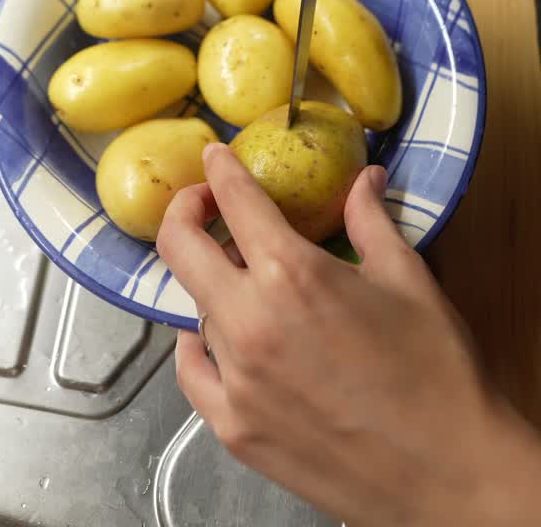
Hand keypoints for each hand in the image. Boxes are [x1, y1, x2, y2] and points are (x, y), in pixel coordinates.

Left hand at [157, 145, 540, 526]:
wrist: (451, 473)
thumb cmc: (437, 372)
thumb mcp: (408, 279)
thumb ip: (371, 220)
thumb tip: (365, 180)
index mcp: (293, 273)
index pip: (234, 200)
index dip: (219, 170)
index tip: (215, 158)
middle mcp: (250, 321)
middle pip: (181, 247)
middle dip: (186, 212)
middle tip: (204, 204)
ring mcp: (235, 380)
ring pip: (198, 309)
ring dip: (216, 287)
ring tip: (246, 284)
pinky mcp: (234, 429)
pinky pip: (193, 373)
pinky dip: (198, 347)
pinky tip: (214, 339)